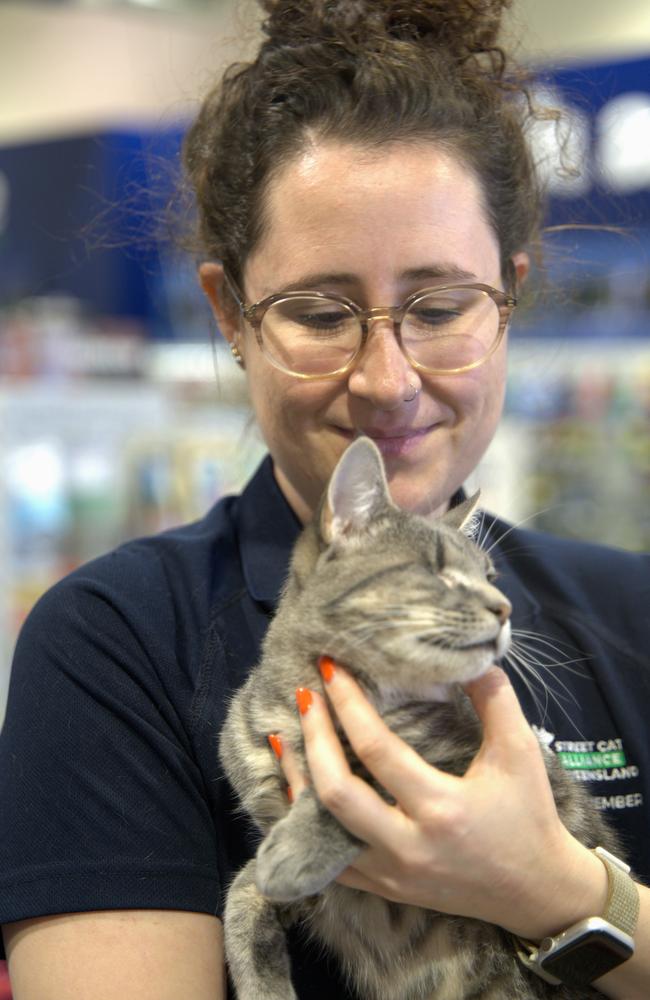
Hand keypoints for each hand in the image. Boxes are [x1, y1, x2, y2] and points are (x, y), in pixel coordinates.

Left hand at [284, 662, 608, 940]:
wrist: (539, 892)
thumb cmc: (529, 816)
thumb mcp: (520, 752)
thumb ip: (494, 698)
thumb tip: (467, 655)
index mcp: (441, 808)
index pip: (376, 749)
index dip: (348, 704)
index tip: (330, 669)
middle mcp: (408, 845)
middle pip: (335, 792)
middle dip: (312, 737)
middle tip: (303, 694)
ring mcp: (391, 873)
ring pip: (321, 829)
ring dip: (296, 780)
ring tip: (283, 737)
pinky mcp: (385, 889)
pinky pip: (328, 859)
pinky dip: (305, 822)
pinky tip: (296, 790)